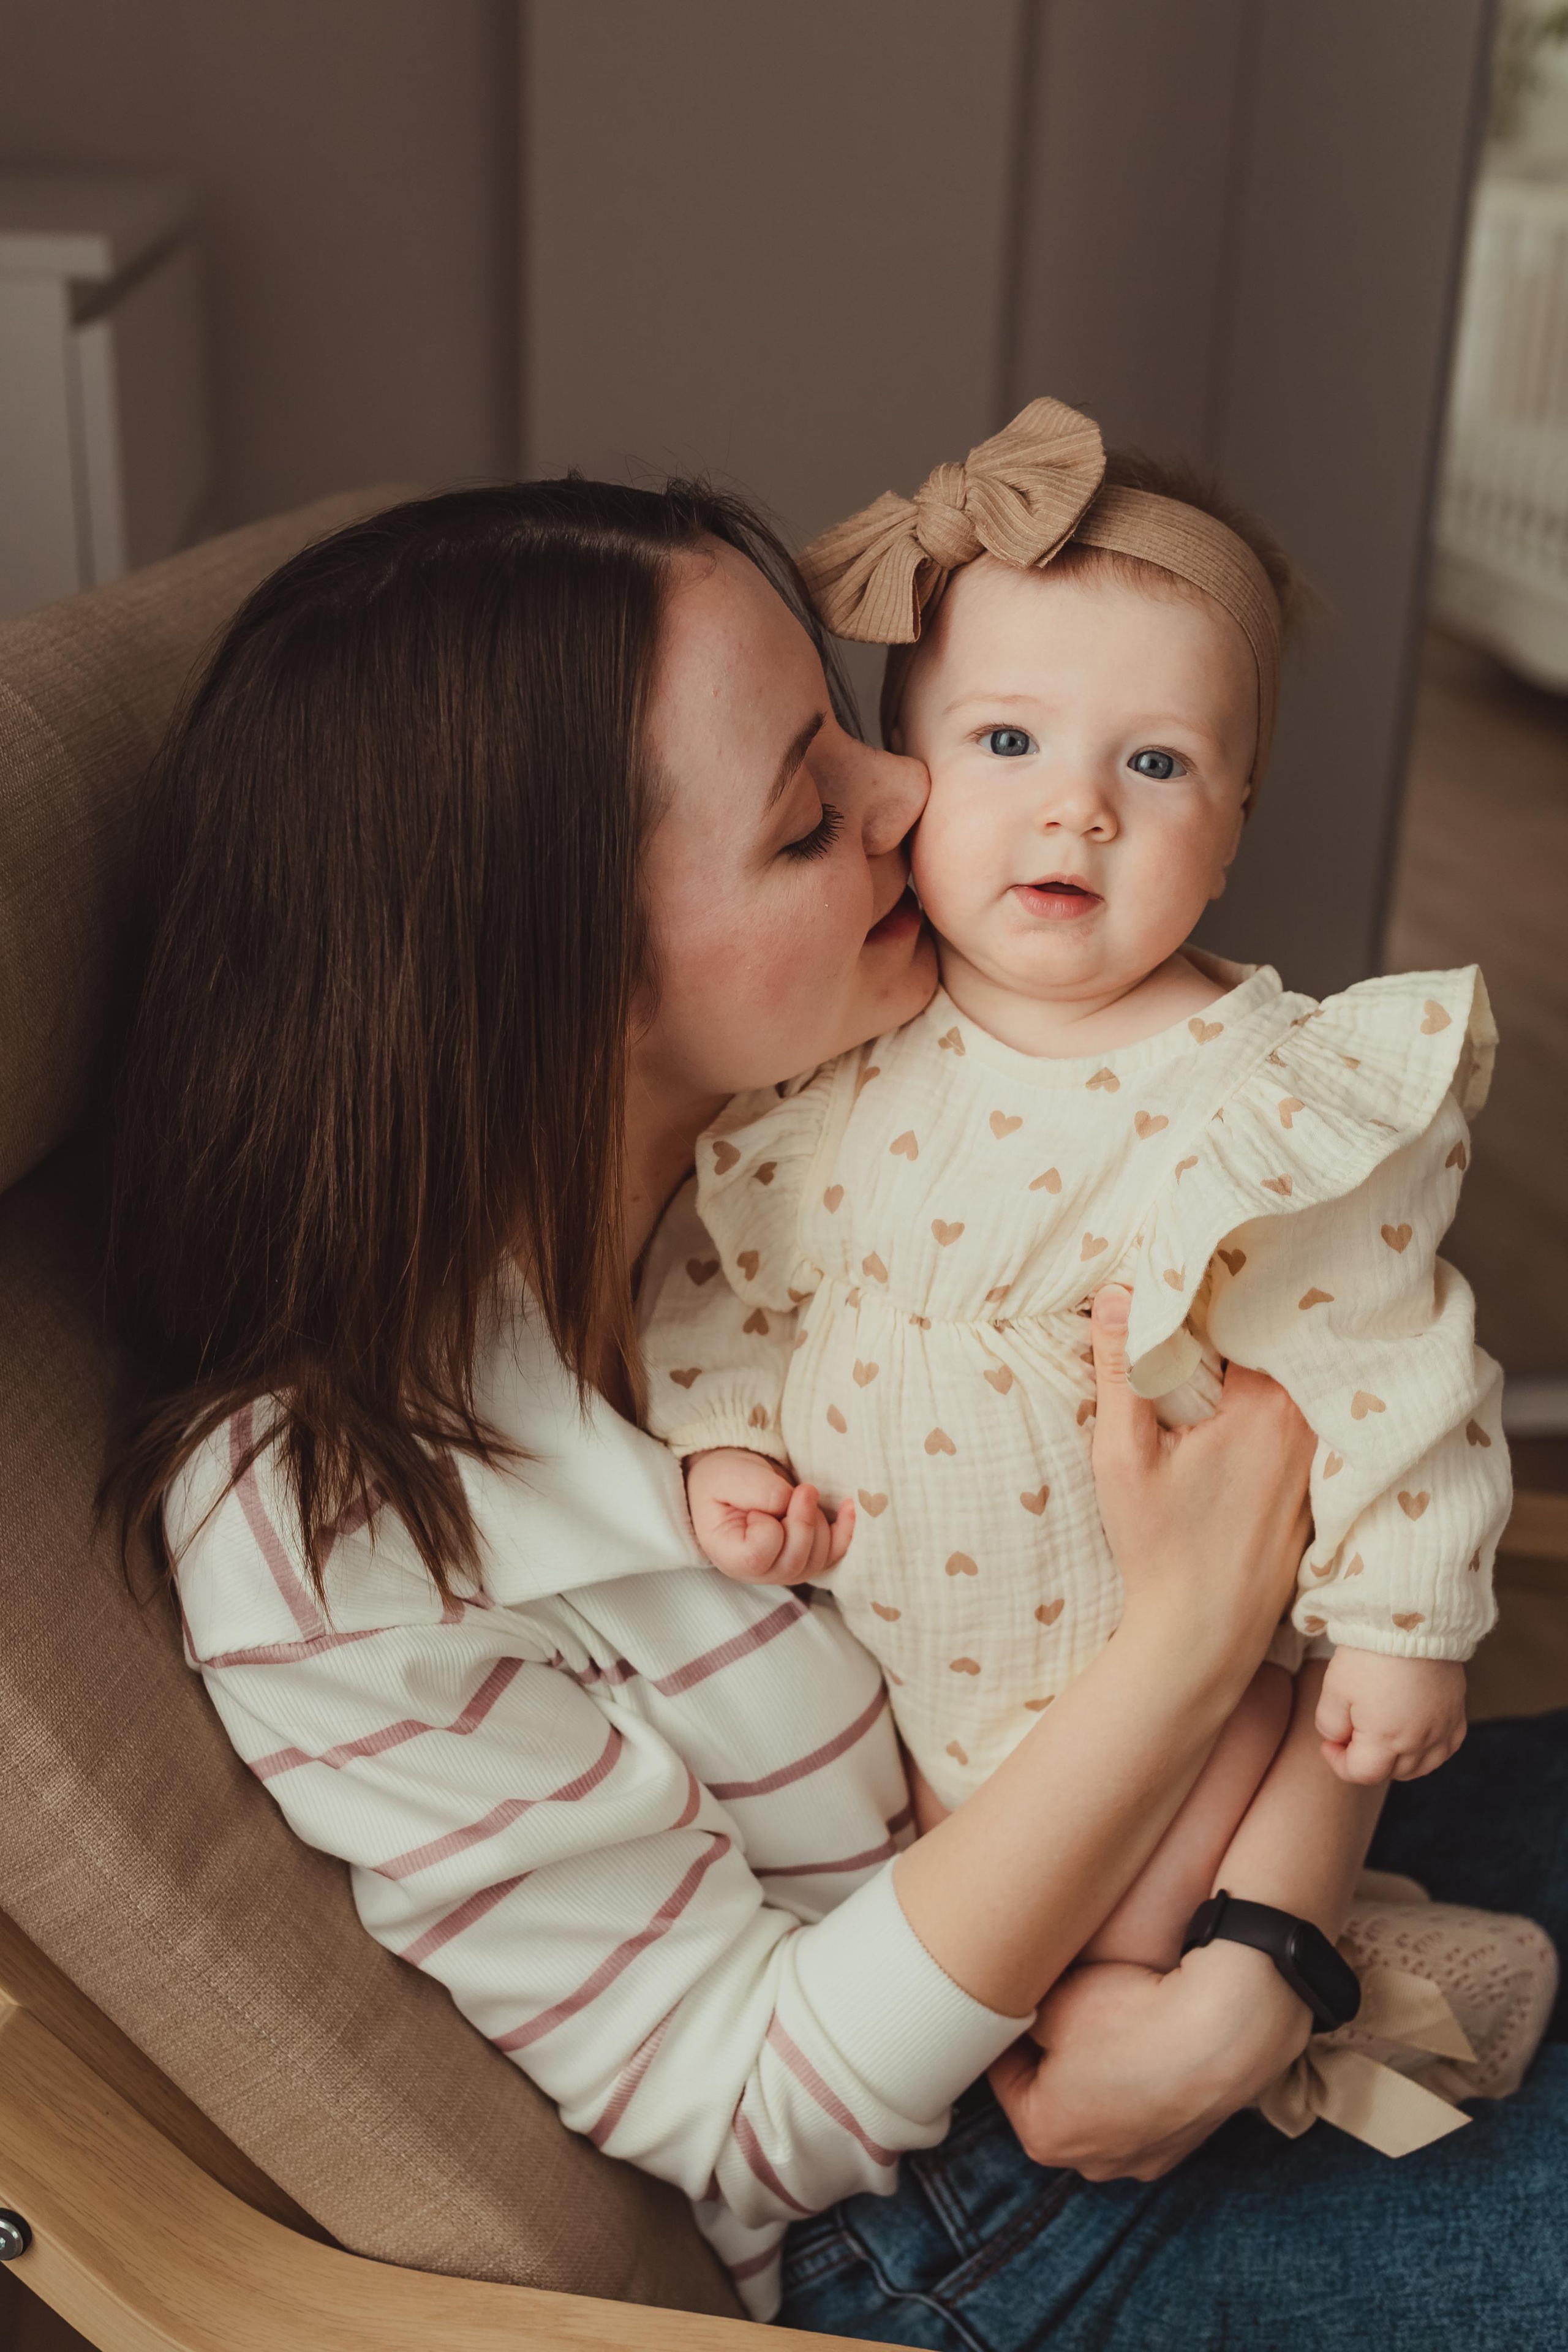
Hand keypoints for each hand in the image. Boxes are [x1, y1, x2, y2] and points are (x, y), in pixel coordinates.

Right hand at [684, 1447, 854, 1583]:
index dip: (767, 1525)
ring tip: (803, 1494)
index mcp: (729, 1555)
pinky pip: (834, 1554)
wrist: (732, 1479)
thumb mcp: (730, 1476)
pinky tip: (848, 1506)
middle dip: (804, 1522)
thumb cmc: (724, 1479)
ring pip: (817, 1560)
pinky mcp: (806, 1557)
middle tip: (802, 1489)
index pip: (759, 1555)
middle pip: (793, 1563)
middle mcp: (757, 1572)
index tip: (756, 1506)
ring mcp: (784, 1568)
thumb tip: (792, 1501)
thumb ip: (758, 1490)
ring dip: (818, 1523)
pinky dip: (845, 1530)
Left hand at [989, 1940, 1312, 2181]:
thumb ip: (1021, 2016)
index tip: (1019, 1999)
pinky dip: (1139, 2080)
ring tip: (1111, 2022)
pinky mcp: (1182, 2145)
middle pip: (1052, 2097)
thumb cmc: (1131, 2018)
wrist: (1224, 2030)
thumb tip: (1017, 2013)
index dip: (1009, 2029)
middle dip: (1052, 2054)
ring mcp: (1142, 2159)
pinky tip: (1147, 2043)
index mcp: (1044, 2136)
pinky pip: (1144, 2108)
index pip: (1005, 2075)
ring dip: (1097, 2069)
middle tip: (1063, 2006)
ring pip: (1100, 2105)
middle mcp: (1091, 2164)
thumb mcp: (1053, 2003)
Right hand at [1087, 1286, 1313, 1660]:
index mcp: (1269, 1404)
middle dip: (1227, 1330)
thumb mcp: (1124, 1454)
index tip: (1173, 1284)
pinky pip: (1292, 1426)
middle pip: (1269, 1348)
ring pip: (1283, 1387)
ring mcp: (1317, 1459)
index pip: (1245, 1315)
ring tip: (1198, 1361)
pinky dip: (1264, 1413)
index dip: (1205, 1296)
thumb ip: (1122, 1369)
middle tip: (1180, 1315)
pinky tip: (1225, 1422)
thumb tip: (1119, 1292)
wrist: (1203, 1637)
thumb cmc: (1161, 1549)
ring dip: (1247, 1371)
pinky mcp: (1314, 1489)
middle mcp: (1309, 1425)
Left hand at [1315, 1649, 1466, 1784]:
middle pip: (1391, 1772)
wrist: (1412, 1621)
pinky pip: (1446, 1749)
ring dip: (1397, 1761)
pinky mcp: (1457, 1714)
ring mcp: (1442, 1729)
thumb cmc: (1370, 1654)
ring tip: (1380, 1737)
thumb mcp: (1335, 1688)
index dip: (1339, 1763)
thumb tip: (1338, 1738)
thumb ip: (1330, 1723)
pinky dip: (1429, 1751)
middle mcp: (1419, 1741)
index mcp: (1386, 1739)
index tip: (1328, 1745)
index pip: (1362, 1774)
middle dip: (1367, 1761)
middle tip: (1352, 1735)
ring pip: (1421, 1767)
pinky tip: (1415, 1736)